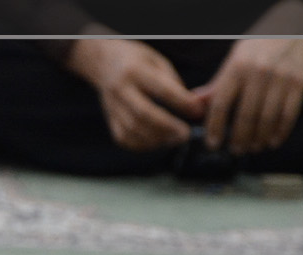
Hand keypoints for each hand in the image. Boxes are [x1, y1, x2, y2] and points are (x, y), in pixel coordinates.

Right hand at [66, 37, 201, 152]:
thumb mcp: (157, 61)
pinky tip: (157, 142)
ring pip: (133, 130)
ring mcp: (112, 106)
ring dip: (157, 139)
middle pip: (144, 114)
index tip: (198, 111)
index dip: (182, 103)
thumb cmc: (138, 62)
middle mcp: (120, 89)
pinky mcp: (110, 119)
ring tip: (175, 139)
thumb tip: (192, 107)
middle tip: (186, 134)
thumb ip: (173, 83)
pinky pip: (124, 138)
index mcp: (135, 70)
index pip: (162, 89)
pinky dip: (142, 145)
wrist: (104, 63)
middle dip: (168, 127)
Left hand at [192, 38, 302, 153]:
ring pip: (267, 119)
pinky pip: (288, 115)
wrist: (291, 31)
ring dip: (259, 139)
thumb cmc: (255, 50)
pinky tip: (272, 142)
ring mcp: (280, 79)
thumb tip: (193, 105)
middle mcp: (258, 73)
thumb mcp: (233, 61)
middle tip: (235, 150)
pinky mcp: (298, 84)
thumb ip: (216, 86)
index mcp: (237, 68)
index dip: (215, 127)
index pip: (221, 104)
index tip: (213, 144)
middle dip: (239, 138)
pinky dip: (280, 132)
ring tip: (253, 148)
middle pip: (246, 116)